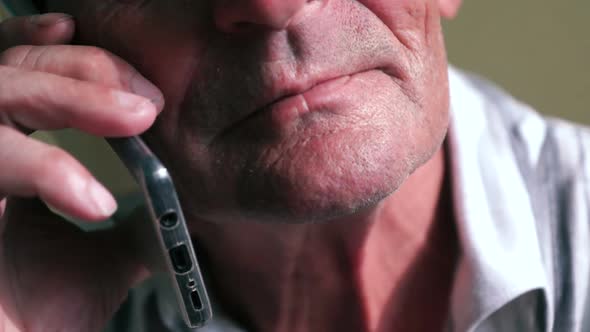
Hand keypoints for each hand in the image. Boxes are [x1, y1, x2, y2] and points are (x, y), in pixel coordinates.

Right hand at [0, 13, 163, 330]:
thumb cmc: (40, 317)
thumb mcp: (105, 259)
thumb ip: (138, 220)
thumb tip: (184, 199)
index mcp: (9, 157)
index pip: (19, 76)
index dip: (47, 48)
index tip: (92, 40)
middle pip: (9, 71)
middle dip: (81, 70)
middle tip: (146, 102)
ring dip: (68, 96)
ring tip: (136, 122)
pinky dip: (43, 169)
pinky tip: (93, 201)